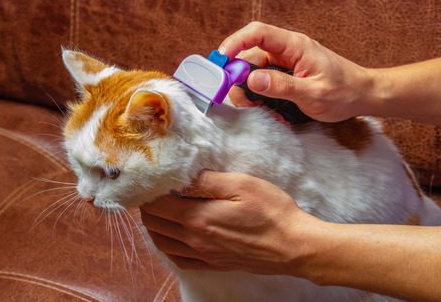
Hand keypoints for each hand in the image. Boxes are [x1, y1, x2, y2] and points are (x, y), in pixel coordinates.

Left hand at [140, 171, 321, 274]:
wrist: (293, 246)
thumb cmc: (271, 211)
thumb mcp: (240, 184)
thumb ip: (206, 180)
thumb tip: (180, 176)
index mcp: (198, 218)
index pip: (156, 205)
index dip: (149, 191)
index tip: (153, 179)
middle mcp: (194, 240)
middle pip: (155, 224)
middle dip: (148, 206)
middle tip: (155, 191)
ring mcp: (203, 255)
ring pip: (162, 243)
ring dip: (155, 225)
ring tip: (161, 210)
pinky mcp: (213, 263)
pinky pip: (178, 259)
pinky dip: (168, 246)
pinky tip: (174, 236)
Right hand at [220, 22, 374, 121]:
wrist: (363, 95)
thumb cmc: (344, 92)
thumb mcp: (313, 93)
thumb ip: (282, 86)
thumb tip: (251, 79)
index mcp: (294, 46)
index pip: (257, 33)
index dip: (235, 42)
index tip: (221, 60)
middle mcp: (287, 50)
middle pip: (250, 53)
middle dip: (238, 74)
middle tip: (239, 97)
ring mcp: (285, 61)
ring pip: (254, 68)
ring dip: (248, 87)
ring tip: (254, 106)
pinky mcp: (286, 73)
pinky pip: (263, 78)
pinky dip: (258, 92)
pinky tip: (264, 106)